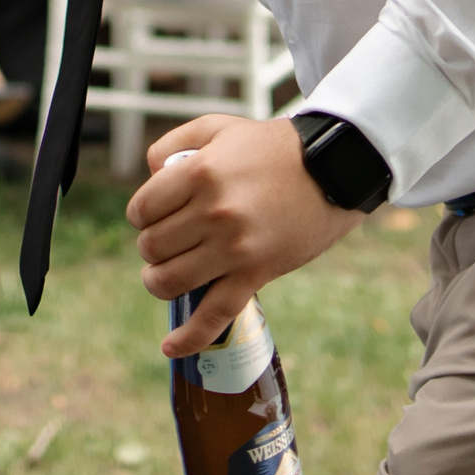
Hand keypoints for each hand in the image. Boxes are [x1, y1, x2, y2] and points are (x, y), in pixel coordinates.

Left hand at [126, 116, 363, 357]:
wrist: (332, 170)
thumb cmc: (270, 147)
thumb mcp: (217, 127)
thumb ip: (171, 144)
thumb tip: (148, 177)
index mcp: (199, 174)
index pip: (142, 210)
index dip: (142, 215)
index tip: (154, 215)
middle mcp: (213, 212)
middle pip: (152, 247)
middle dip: (153, 245)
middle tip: (171, 239)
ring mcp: (234, 248)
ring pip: (170, 280)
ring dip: (159, 281)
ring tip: (166, 273)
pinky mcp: (256, 274)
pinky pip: (214, 315)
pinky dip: (189, 337)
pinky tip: (170, 347)